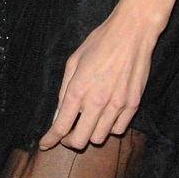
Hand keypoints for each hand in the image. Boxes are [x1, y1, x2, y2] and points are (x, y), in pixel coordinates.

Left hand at [40, 8, 159, 150]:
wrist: (132, 33)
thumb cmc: (100, 43)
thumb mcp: (73, 62)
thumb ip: (65, 90)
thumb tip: (60, 113)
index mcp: (78, 90)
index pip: (60, 126)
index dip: (50, 139)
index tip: (45, 144)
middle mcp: (97, 102)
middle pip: (80, 140)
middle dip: (70, 141)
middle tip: (68, 133)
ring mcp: (117, 105)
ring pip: (99, 138)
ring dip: (90, 133)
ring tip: (89, 121)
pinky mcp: (133, 104)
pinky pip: (118, 129)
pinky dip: (109, 127)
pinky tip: (106, 116)